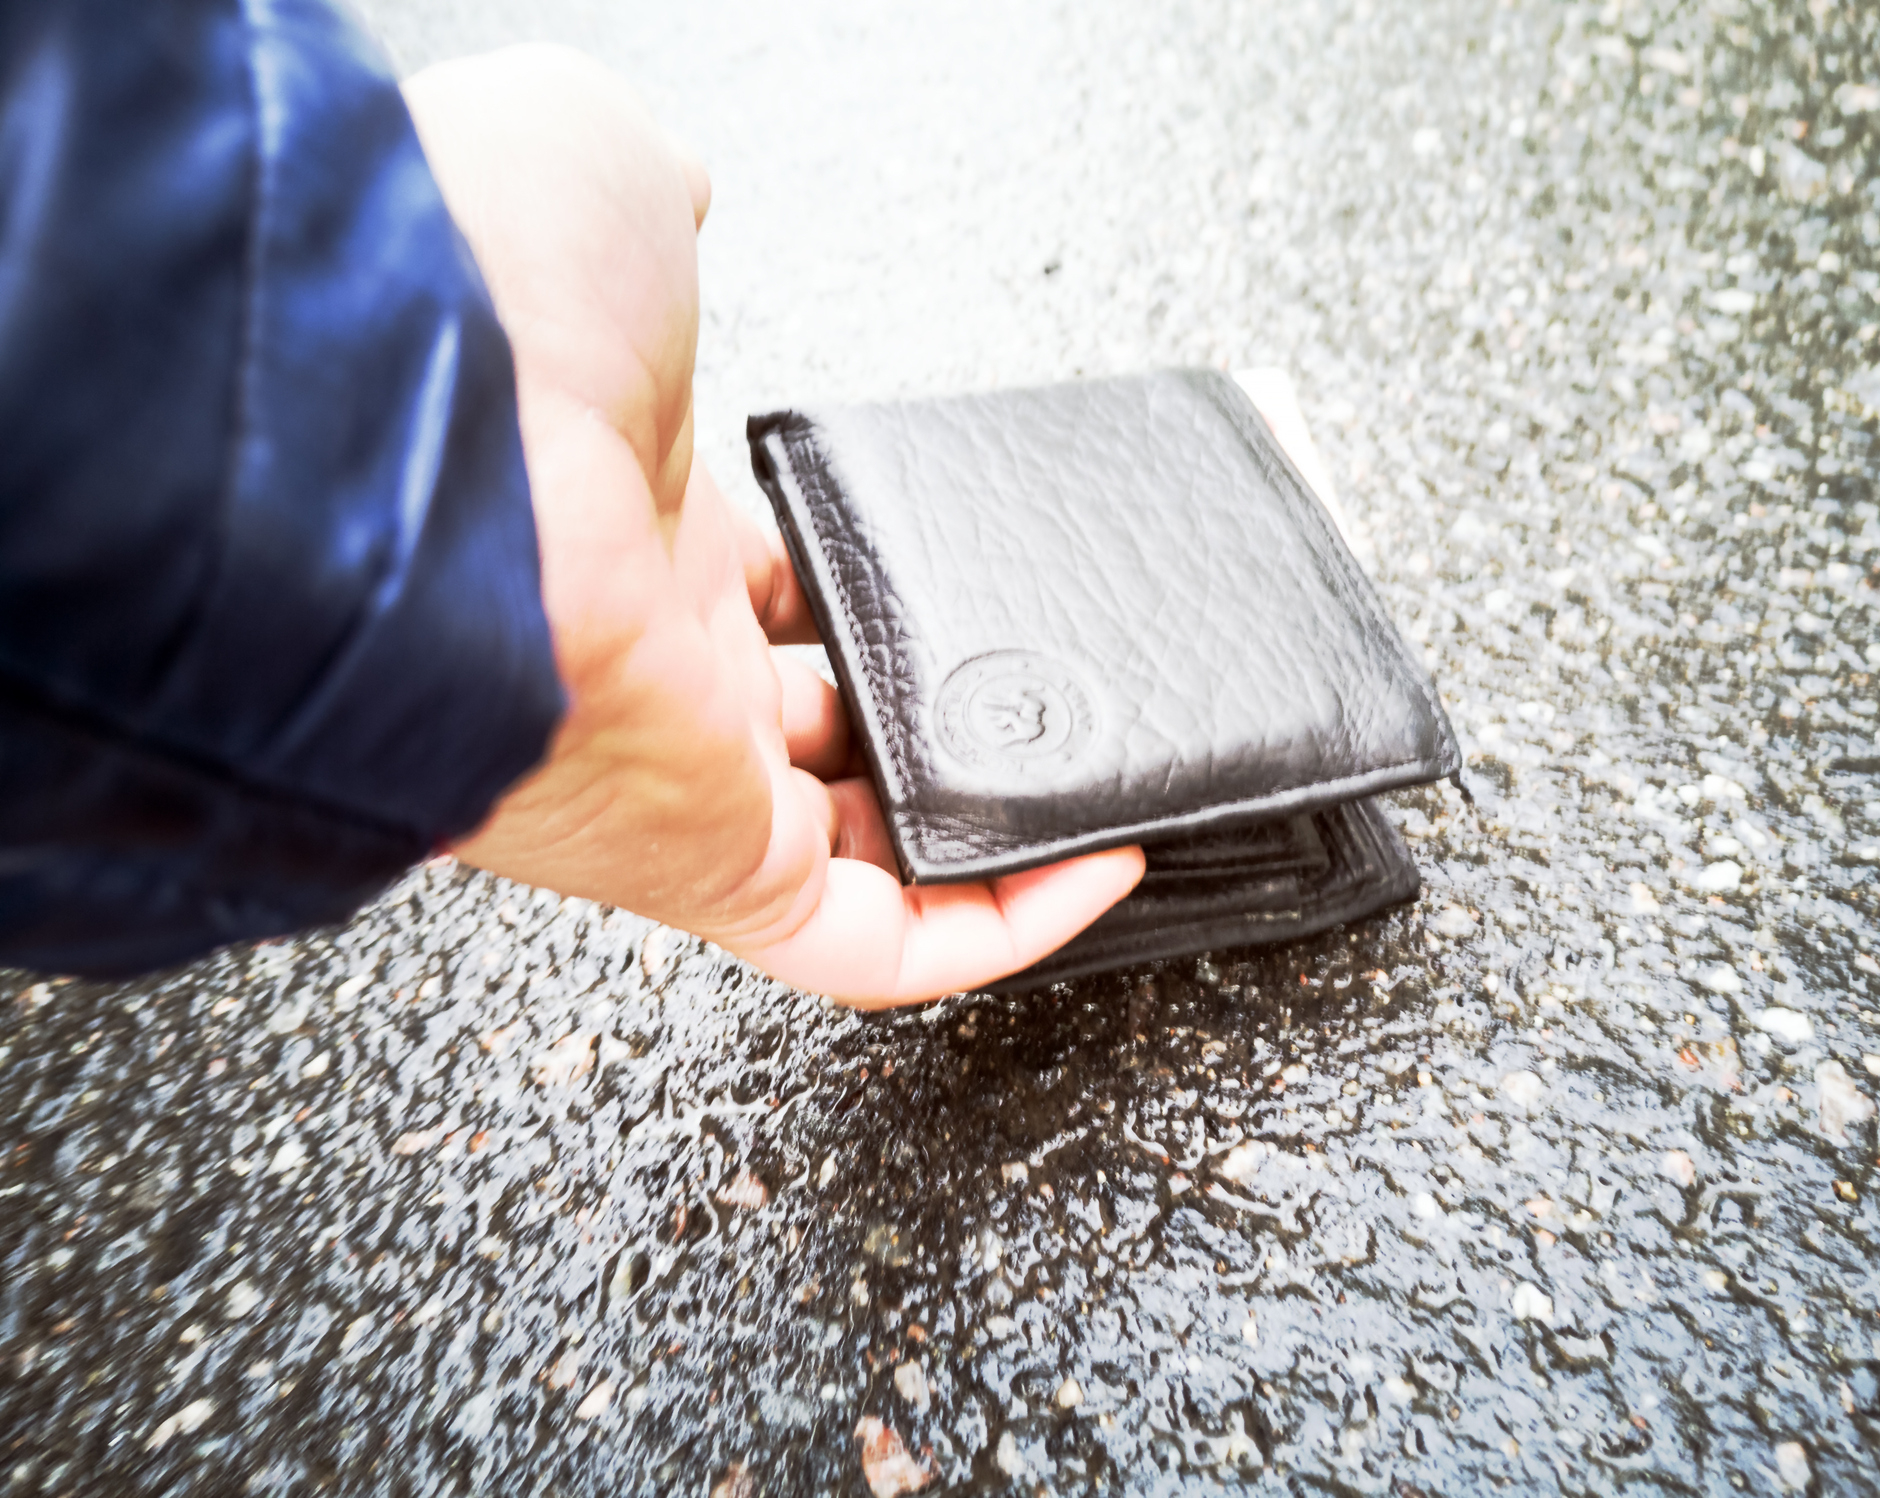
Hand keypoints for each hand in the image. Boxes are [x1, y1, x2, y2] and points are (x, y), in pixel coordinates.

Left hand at [401, 47, 1142, 1004]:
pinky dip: (997, 924)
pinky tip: (1097, 859)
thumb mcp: (599, 190)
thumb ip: (660, 204)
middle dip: (914, 723)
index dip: (854, 595)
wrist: (400, 448)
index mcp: (628, 526)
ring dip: (972, 840)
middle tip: (1021, 704)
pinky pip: (874, 945)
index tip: (937, 587)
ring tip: (1090, 795)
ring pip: (847, 859)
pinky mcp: (709, 870)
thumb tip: (684, 196)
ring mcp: (678, 777)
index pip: (755, 592)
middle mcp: (651, 671)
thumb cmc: (483, 316)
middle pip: (808, 736)